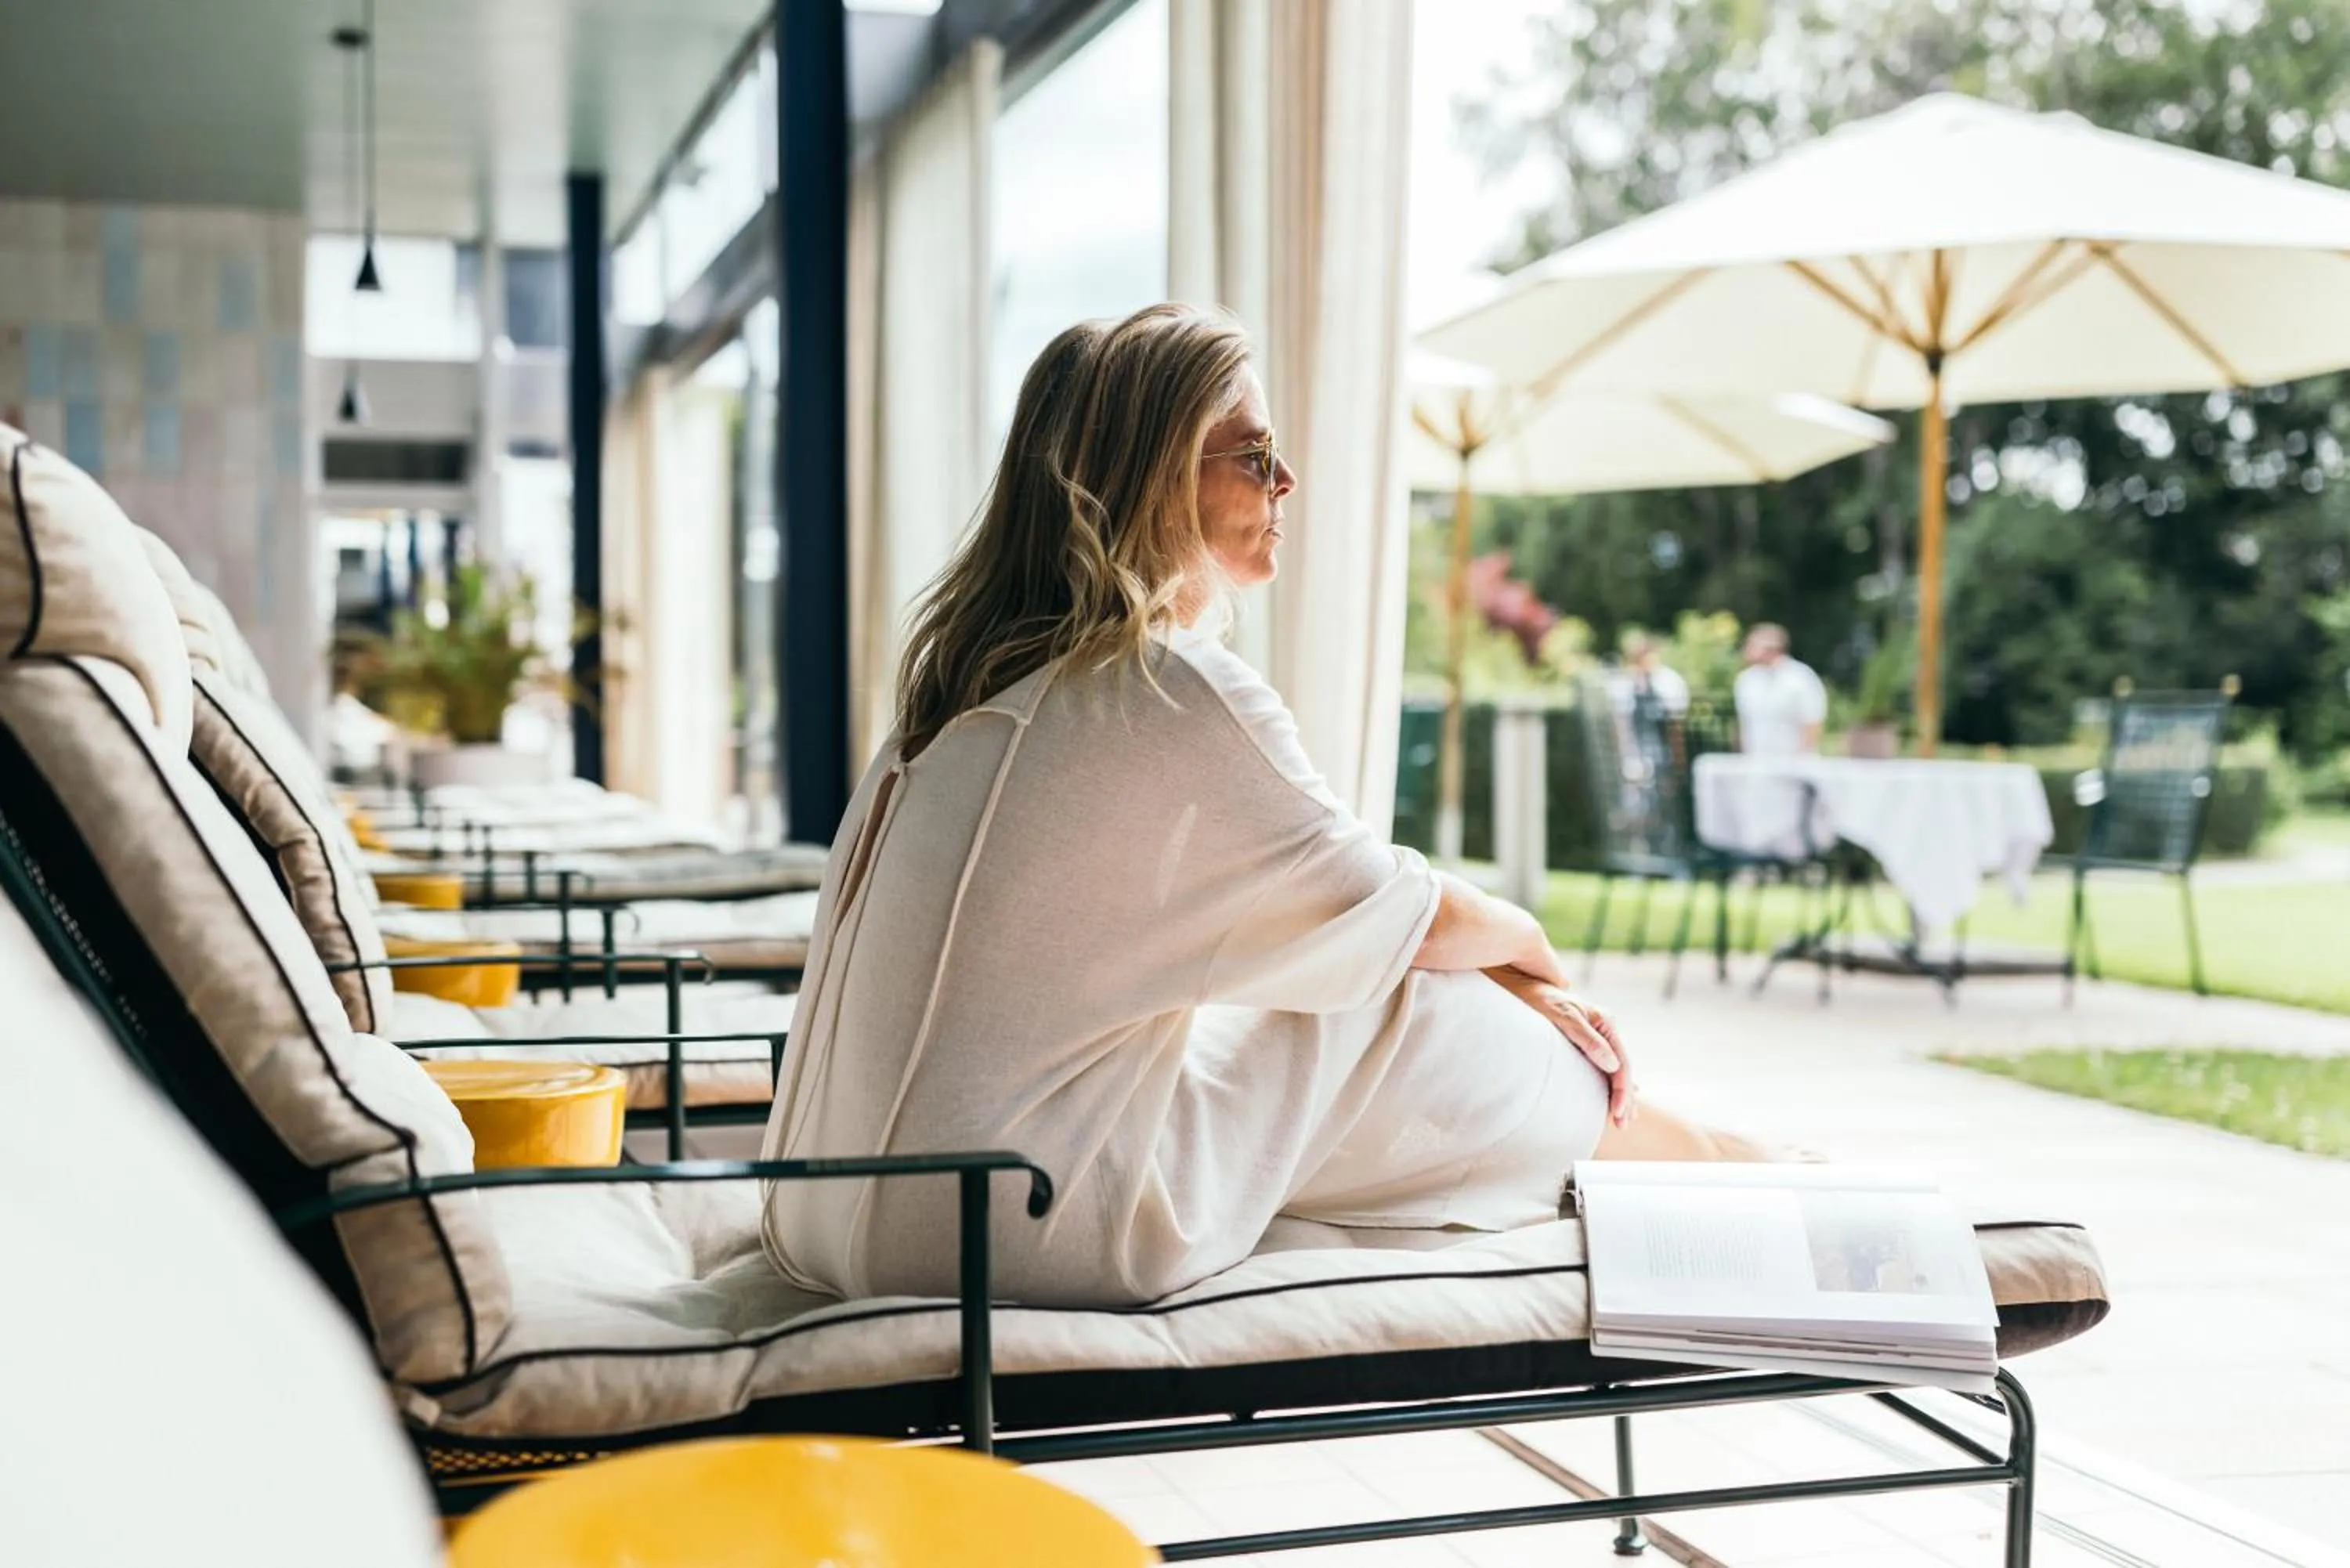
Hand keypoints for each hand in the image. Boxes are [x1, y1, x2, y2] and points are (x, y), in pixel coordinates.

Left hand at [1484, 967, 1636, 1126]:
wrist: (1521, 989)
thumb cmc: (1539, 1001)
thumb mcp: (1562, 1017)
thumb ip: (1587, 1039)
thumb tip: (1612, 1065)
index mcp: (1605, 1023)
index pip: (1621, 1063)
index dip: (1622, 1090)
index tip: (1617, 1112)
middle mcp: (1604, 1030)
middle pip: (1621, 1069)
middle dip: (1624, 1098)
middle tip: (1622, 1125)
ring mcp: (1595, 1037)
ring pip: (1614, 1071)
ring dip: (1620, 1095)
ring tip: (1622, 1120)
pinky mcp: (1584, 1044)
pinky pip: (1602, 1068)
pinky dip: (1609, 1086)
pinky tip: (1613, 1100)